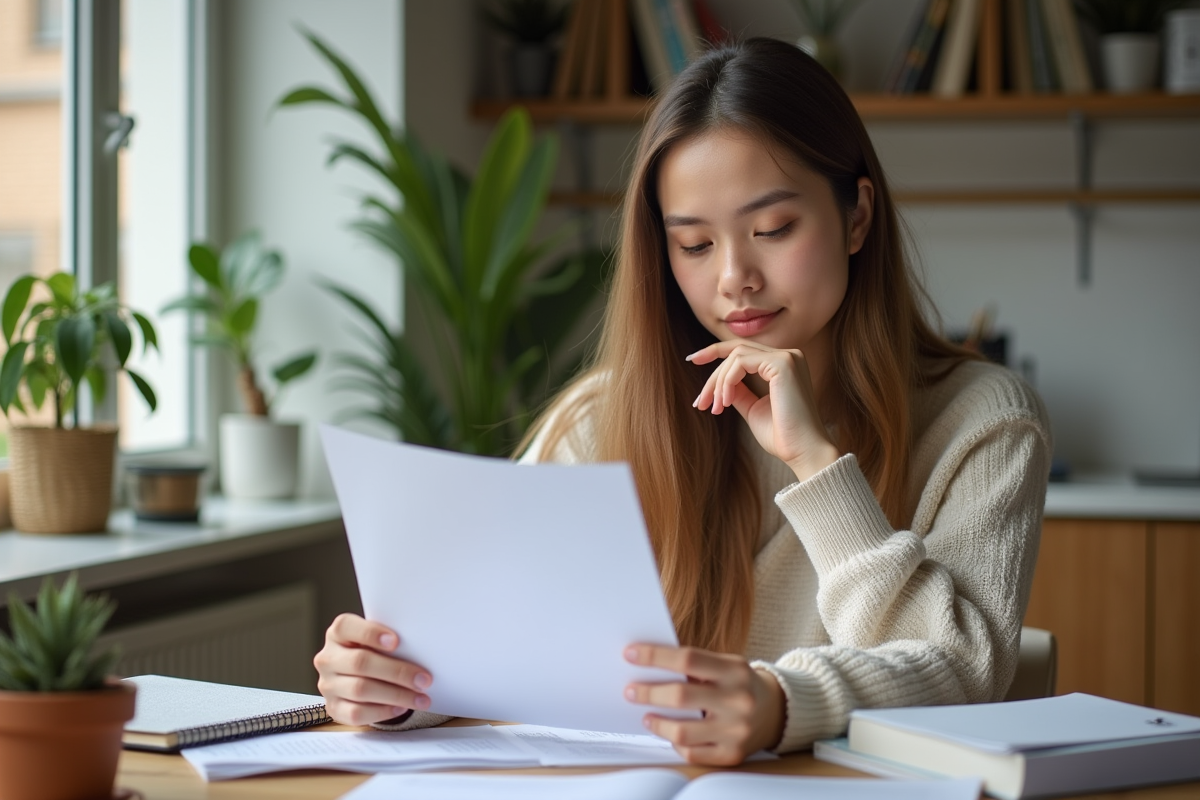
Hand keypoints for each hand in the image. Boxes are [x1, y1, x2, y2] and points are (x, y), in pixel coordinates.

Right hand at [314, 613, 433, 725]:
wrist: (356, 677)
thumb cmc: (373, 652)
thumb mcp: (377, 641)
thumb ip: (389, 641)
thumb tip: (419, 650)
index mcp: (337, 634)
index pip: (346, 627)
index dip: (371, 633)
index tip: (396, 641)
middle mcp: (328, 658)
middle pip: (360, 662)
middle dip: (396, 671)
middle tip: (424, 679)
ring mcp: (328, 685)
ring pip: (360, 690)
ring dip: (396, 695)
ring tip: (420, 698)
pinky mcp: (333, 708)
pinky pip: (356, 713)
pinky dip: (382, 711)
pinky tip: (401, 708)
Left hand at [624, 643, 785, 765]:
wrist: (775, 711)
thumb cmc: (738, 683)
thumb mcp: (724, 664)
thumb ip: (693, 664)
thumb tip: (647, 666)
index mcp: (734, 670)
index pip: (687, 659)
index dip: (655, 656)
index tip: (631, 654)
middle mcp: (738, 700)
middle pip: (680, 696)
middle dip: (648, 692)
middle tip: (630, 690)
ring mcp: (736, 730)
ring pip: (682, 731)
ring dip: (656, 723)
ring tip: (646, 716)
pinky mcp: (732, 754)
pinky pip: (692, 752)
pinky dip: (675, 743)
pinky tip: (669, 734)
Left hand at [687, 340, 839, 481]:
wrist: (803, 451)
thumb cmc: (782, 436)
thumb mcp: (753, 409)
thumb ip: (739, 392)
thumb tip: (720, 383)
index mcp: (783, 365)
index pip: (743, 351)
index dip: (715, 352)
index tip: (691, 360)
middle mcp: (788, 356)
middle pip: (736, 352)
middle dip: (712, 376)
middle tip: (699, 402)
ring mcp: (787, 357)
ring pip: (736, 356)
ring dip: (718, 382)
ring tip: (714, 408)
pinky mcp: (782, 364)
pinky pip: (741, 362)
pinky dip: (727, 381)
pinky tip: (725, 402)